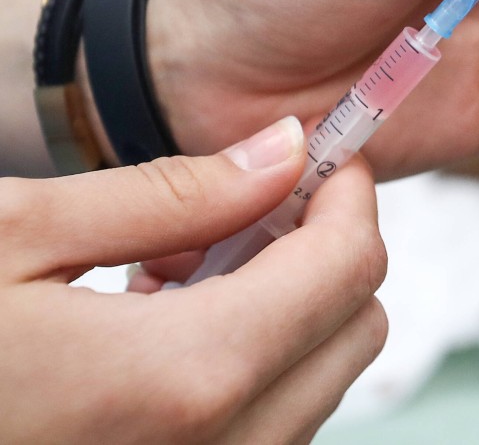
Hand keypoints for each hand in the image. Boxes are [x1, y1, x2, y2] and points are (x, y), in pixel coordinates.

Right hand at [0, 118, 386, 442]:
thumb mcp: (11, 235)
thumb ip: (170, 194)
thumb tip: (284, 152)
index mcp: (184, 377)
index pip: (349, 267)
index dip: (349, 195)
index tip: (322, 156)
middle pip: (354, 329)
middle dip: (323, 252)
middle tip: (238, 206)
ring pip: (316, 383)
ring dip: (283, 310)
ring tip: (171, 266)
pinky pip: (260, 427)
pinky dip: (244, 365)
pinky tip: (150, 325)